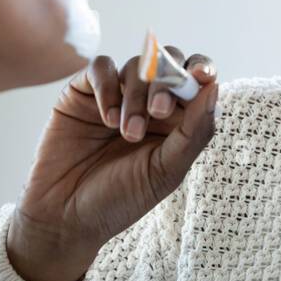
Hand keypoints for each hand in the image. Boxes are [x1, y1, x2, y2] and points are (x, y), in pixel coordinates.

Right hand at [7, 44, 217, 280]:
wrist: (65, 216)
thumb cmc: (120, 199)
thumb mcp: (166, 170)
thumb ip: (194, 131)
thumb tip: (214, 87)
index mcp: (176, 120)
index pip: (196, 80)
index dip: (202, 70)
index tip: (202, 76)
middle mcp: (148, 102)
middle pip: (169, 63)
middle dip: (168, 82)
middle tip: (159, 112)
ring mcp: (116, 95)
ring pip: (137, 66)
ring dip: (136, 97)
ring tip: (128, 133)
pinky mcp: (83, 92)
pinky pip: (100, 67)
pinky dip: (108, 87)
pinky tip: (107, 119)